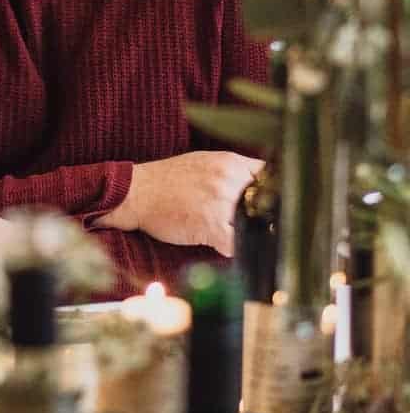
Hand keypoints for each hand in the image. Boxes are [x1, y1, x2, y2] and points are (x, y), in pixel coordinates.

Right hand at [94, 151, 262, 256]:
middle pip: (267, 203)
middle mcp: (229, 177)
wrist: (136, 191)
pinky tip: (226, 248)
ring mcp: (220, 200)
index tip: (275, 207)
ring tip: (243, 239)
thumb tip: (262, 189)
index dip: (275, 195)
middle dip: (265, 218)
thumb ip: (234, 172)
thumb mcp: (206, 163)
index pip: (271, 177)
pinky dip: (235, 251)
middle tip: (260, 228)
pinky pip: (236, 245)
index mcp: (231, 162)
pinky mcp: (210, 224)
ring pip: (253, 226)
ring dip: (251, 236)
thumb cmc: (168, 179)